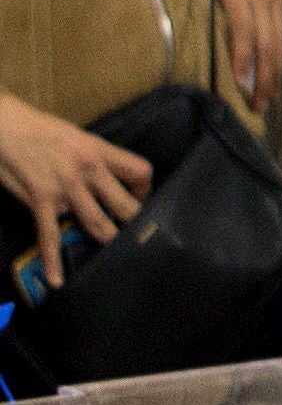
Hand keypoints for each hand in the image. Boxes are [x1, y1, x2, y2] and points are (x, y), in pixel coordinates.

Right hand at [0, 91, 153, 283]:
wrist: (3, 125)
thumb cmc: (38, 129)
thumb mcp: (76, 135)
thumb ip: (95, 157)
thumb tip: (109, 177)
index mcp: (99, 150)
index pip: (140, 172)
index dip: (144, 189)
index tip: (136, 197)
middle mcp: (87, 170)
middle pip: (125, 205)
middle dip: (133, 222)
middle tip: (134, 232)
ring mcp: (65, 187)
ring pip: (97, 223)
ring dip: (106, 239)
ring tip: (112, 250)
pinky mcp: (40, 200)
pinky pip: (49, 234)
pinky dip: (53, 259)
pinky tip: (56, 278)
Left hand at [206, 0, 281, 112]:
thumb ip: (205, 0)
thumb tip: (197, 31)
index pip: (242, 36)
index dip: (241, 62)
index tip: (237, 86)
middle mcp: (260, 0)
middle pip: (265, 46)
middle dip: (262, 78)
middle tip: (257, 106)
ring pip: (281, 40)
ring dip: (278, 71)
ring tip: (273, 96)